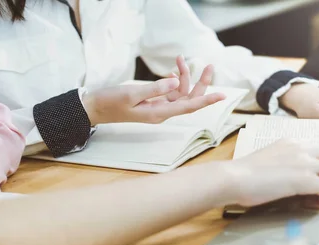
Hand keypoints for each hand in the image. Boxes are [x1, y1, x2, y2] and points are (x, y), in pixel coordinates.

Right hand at [82, 60, 224, 125]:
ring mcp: (158, 106)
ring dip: (184, 75)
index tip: (222, 95)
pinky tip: (172, 70)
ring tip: (179, 58)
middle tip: (209, 66)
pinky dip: (174, 79)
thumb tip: (176, 82)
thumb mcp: (132, 94)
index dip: (207, 100)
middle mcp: (163, 111)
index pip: (189, 106)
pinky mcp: (153, 100)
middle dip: (201, 83)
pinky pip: (170, 90)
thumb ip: (155, 88)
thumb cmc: (111, 102)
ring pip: (180, 91)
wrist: (95, 108)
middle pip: (189, 98)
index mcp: (160, 113)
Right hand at [221, 139, 318, 207]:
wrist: (235, 177)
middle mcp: (303, 149)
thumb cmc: (246, 172)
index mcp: (294, 142)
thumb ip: (287, 159)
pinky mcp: (305, 181)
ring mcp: (305, 163)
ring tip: (318, 196)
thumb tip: (298, 171)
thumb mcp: (271, 156)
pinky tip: (314, 202)